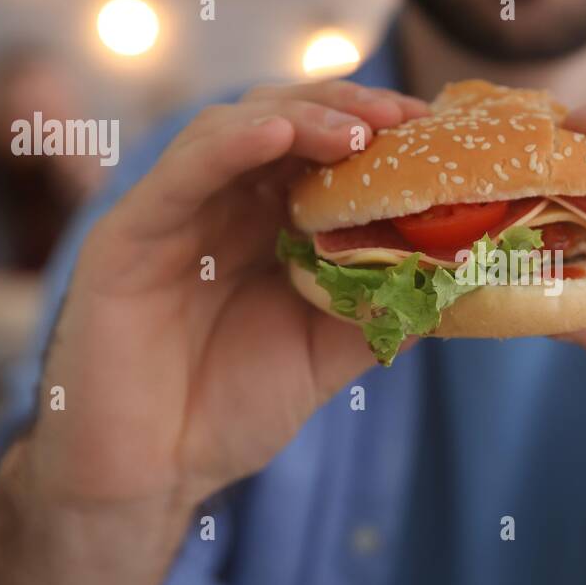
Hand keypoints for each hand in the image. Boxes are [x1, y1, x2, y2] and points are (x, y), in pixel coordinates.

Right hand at [25, 81, 428, 509]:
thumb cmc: (228, 409)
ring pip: (233, 130)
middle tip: (403, 118)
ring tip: (357, 131)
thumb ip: (380, 308)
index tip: (431, 128)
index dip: (375, 129)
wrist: (149, 474)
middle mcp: (221, 205)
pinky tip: (278, 134)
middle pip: (282, 120)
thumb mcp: (326, 353)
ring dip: (300, 118)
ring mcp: (173, 214)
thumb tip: (458, 276)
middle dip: (346, 110)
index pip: (321, 149)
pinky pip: (179, 174)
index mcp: (266, 224)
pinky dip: (230, 146)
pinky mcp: (127, 235)